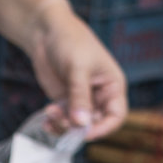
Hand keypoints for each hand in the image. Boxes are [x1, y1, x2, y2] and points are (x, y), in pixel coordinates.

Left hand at [27, 0, 127, 140]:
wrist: (46, 31)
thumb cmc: (70, 41)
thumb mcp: (77, 68)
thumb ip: (79, 97)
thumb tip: (81, 124)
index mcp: (112, 86)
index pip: (116, 116)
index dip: (104, 128)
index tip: (84, 131)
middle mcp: (100, 96)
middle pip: (95, 125)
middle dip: (77, 127)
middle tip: (61, 120)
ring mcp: (81, 101)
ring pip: (77, 126)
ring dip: (63, 126)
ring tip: (50, 113)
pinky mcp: (65, 102)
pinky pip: (63, 121)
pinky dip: (55, 123)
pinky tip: (46, 119)